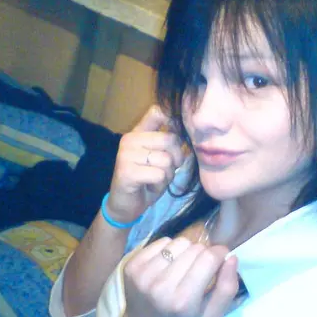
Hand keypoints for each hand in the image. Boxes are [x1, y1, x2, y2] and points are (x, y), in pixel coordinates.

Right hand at [106, 106, 184, 223]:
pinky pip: (159, 175)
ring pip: (166, 160)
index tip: (181, 136)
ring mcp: (126, 154)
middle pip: (170, 139)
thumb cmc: (147, 180)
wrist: (125, 205)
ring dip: (167, 175)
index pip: (158, 111)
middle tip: (166, 170)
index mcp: (138, 132)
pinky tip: (148, 186)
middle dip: (176, 158)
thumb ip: (169, 143)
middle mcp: (130, 139)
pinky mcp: (126, 171)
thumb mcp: (160, 157)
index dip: (175, 120)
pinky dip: (159, 185)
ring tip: (154, 180)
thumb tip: (190, 132)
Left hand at [122, 237, 238, 316]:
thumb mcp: (212, 314)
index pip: (209, 258)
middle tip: (199, 269)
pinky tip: (166, 266)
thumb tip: (231, 256)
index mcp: (183, 301)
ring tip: (181, 267)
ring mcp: (143, 274)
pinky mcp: (132, 265)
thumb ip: (227, 287)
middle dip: (203, 254)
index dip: (220, 254)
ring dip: (185, 251)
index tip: (221, 258)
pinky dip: (168, 249)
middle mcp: (161, 286)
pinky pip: (161, 242)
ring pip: (178, 242)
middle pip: (194, 248)